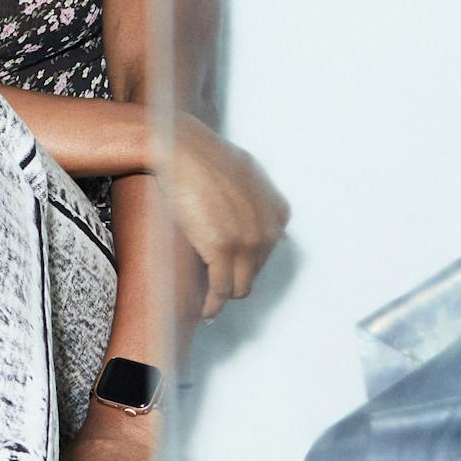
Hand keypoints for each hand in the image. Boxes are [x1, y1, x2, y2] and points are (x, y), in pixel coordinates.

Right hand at [160, 117, 288, 318]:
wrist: (182, 149)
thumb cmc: (206, 156)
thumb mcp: (249, 174)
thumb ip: (262, 201)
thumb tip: (275, 229)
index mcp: (277, 213)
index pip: (267, 255)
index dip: (247, 264)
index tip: (232, 272)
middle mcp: (268, 229)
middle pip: (254, 273)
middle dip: (235, 280)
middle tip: (215, 287)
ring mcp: (247, 241)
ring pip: (239, 287)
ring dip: (224, 297)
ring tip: (209, 306)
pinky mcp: (221, 249)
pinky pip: (220, 289)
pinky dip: (212, 304)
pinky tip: (204, 311)